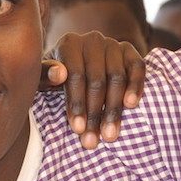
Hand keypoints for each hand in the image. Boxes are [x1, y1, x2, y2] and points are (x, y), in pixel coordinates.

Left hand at [40, 31, 144, 148]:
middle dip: (94, 113)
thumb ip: (45, 76)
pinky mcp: (130, 51)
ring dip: (114, 109)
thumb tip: (59, 74)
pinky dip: (136, 86)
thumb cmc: (55, 77)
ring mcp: (113, 44)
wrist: (74, 65)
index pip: (75, 76)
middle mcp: (92, 40)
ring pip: (117, 78)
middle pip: (97, 80)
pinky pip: (138, 68)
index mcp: (68, 44)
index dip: (77, 103)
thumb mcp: (43, 78)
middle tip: (92, 141)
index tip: (77, 129)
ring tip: (110, 135)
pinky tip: (131, 105)